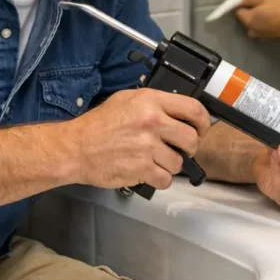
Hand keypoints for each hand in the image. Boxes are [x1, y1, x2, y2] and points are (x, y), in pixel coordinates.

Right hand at [67, 88, 210, 189]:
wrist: (76, 148)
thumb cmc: (99, 125)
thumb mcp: (127, 100)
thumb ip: (154, 104)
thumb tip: (178, 112)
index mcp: (151, 101)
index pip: (194, 109)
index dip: (203, 122)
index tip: (201, 129)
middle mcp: (153, 122)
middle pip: (192, 139)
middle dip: (189, 147)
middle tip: (180, 149)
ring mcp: (148, 146)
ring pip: (179, 162)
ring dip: (170, 165)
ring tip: (155, 161)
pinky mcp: (142, 169)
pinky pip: (166, 179)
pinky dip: (160, 179)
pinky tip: (149, 172)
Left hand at [235, 0, 279, 40]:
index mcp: (248, 20)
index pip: (237, 10)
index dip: (242, 2)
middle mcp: (250, 30)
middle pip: (245, 17)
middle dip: (251, 9)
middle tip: (263, 1)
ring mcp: (259, 35)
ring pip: (254, 22)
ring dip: (258, 15)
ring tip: (270, 8)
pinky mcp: (267, 38)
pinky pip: (261, 26)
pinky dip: (264, 21)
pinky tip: (274, 16)